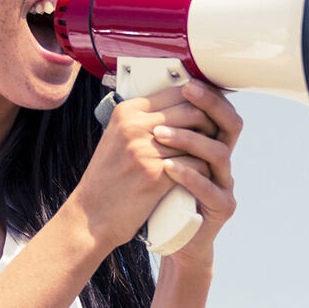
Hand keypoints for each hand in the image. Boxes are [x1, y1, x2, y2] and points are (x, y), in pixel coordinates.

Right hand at [66, 82, 219, 251]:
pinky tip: (203, 175)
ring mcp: (144, 150)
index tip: (211, 113)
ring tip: (213, 155)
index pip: (178, 92)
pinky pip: (195, 163)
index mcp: (127, 112)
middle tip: (216, 136)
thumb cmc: (109, 178)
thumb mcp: (119, 138)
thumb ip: (145, 120)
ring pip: (197, 137)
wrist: (92, 215)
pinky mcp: (154, 176)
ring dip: (209, 147)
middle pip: (192, 111)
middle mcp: (134, 126)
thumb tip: (182, 104)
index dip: (200, 102)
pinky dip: (203, 170)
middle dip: (210, 124)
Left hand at [148, 82, 242, 272]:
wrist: (173, 239)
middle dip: (209, 105)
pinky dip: (189, 176)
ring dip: (189, 139)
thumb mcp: (160, 160)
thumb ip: (162, 134)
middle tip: (186, 94)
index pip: (219, 111)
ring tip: (160, 135)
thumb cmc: (162, 197)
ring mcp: (225, 185)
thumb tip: (143, 99)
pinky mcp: (222, 208)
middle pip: (230, 125)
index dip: (207, 95)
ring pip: (220, 153)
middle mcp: (223, 162)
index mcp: (210, 146)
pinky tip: (169, 168)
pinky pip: (210, 188)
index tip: (185, 82)